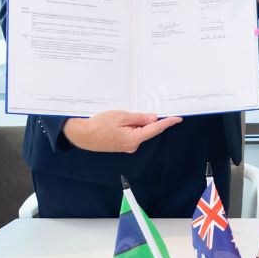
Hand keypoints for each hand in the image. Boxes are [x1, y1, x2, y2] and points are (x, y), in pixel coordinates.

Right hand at [62, 110, 182, 152]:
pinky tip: (119, 122)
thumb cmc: (98, 125)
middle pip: (147, 130)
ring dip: (134, 122)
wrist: (81, 135)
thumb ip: (139, 118)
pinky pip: (131, 133)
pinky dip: (129, 126)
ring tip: (119, 118)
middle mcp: (132, 145)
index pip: (156, 129)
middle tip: (133, 112)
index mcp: (134, 139)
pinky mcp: (121, 145)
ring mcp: (127, 146)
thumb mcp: (121, 116)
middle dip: (145, 120)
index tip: (177, 119)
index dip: (167, 122)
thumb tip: (153, 119)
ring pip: (138, 131)